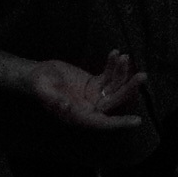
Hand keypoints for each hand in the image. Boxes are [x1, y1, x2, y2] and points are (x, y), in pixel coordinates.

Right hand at [22, 54, 154, 135]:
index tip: (137, 121)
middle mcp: (88, 108)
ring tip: (124, 57)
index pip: (102, 123)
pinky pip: (108, 76)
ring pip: (114, 87)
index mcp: (77, 116)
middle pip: (113, 102)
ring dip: (122, 72)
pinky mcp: (93, 84)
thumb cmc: (37, 84)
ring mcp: (92, 96)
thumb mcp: (44, 91)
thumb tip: (66, 107)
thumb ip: (54, 100)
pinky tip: (115, 53)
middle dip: (128, 89)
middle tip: (142, 76)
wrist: (35, 74)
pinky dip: (113, 66)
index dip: (119, 123)